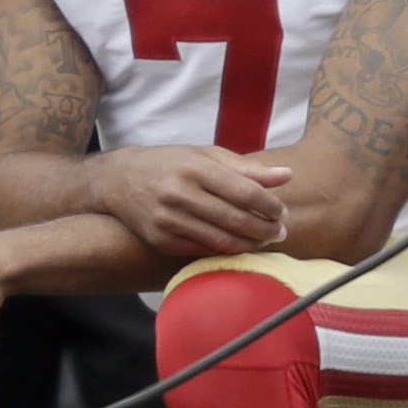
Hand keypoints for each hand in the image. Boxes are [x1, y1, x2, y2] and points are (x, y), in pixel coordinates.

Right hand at [86, 145, 288, 260]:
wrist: (120, 180)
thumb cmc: (171, 163)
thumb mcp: (206, 156)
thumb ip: (247, 168)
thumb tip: (287, 175)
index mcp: (194, 168)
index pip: (244, 192)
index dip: (269, 206)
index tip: (283, 212)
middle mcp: (179, 194)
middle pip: (235, 219)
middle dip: (265, 229)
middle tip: (281, 231)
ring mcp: (168, 220)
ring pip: (221, 240)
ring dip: (250, 244)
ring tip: (265, 240)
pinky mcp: (161, 240)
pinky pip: (203, 250)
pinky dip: (226, 251)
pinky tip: (239, 246)